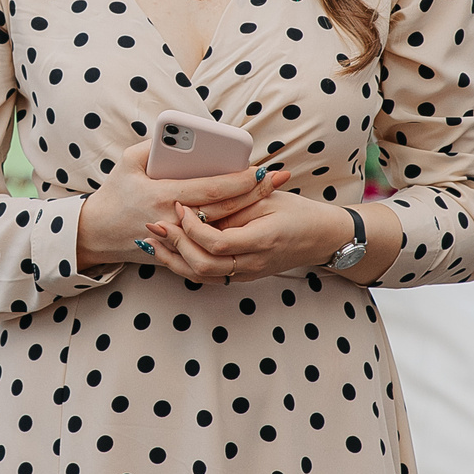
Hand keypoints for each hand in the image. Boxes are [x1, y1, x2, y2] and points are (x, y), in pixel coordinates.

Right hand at [76, 141, 296, 266]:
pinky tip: (252, 216)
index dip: (238, 180)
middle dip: (254, 193)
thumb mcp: (127, 162)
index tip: (259, 169)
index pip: (210, 188)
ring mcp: (178, 239)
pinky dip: (233, 227)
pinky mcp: (179, 250)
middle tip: (277, 179)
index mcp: (162, 195)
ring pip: (223, 226)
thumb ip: (153, 145)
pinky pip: (211, 239)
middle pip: (224, 208)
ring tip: (271, 194)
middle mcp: (173, 220)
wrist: (97, 234)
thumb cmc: (114, 193)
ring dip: (250, 210)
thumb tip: (182, 134)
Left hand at [142, 187, 341, 283]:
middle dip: (175, 245)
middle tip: (156, 224)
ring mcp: (246, 274)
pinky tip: (168, 250)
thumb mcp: (269, 198)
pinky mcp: (240, 276)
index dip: (192, 226)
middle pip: (203, 266)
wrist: (321, 238)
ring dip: (172, 260)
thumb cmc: (297, 212)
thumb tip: (199, 197)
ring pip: (200, 276)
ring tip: (151, 241)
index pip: (216, 243)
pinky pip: (207, 276)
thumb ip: (235, 200)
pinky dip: (183, 265)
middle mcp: (252, 263)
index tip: (180, 205)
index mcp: (261, 241)